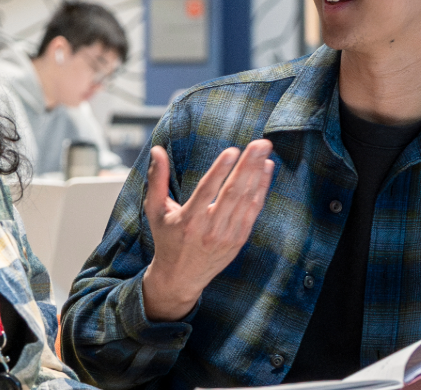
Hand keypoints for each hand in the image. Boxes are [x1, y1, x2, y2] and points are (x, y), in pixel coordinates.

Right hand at [139, 140, 274, 320]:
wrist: (181, 277)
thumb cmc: (167, 238)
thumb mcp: (154, 210)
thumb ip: (156, 179)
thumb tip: (157, 150)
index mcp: (188, 220)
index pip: (206, 191)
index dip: (219, 171)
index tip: (232, 151)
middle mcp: (210, 229)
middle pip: (232, 193)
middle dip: (247, 166)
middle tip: (259, 143)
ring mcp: (227, 235)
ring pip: (246, 200)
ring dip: (257, 173)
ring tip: (264, 149)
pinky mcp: (239, 238)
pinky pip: (253, 210)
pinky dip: (261, 188)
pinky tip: (265, 169)